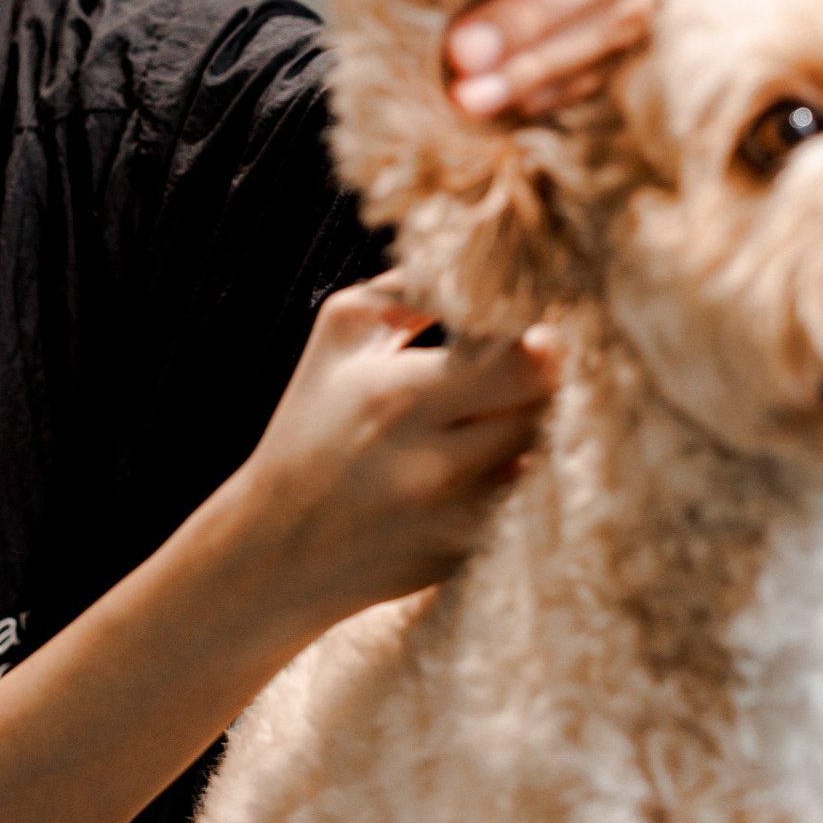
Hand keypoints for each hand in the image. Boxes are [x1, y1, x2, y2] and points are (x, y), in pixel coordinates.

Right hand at [225, 281, 557, 637]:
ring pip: (543, 451)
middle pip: (545, 403)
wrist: (276, 548)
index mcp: (401, 395)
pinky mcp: (469, 556)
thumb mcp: (339, 340)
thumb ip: (408, 289)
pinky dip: (519, 478)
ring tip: (494, 417)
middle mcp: (434, 461)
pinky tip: (483, 468)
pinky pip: (527, 501)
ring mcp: (456, 517)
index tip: (532, 328)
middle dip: (543, 380)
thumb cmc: (310, 428)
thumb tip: (476, 266)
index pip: (520, 355)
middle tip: (529, 369)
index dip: (537, 337)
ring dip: (533, 428)